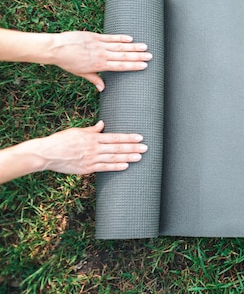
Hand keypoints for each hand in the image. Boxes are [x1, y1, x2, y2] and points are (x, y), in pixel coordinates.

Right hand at [16, 121, 145, 174]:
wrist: (46, 154)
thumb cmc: (61, 141)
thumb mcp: (77, 131)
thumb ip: (92, 130)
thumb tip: (103, 124)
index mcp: (92, 138)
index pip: (115, 137)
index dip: (128, 137)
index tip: (140, 137)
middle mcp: (93, 148)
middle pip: (117, 148)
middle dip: (133, 147)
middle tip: (146, 147)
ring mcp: (91, 159)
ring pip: (113, 158)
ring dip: (128, 157)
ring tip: (140, 157)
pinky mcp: (86, 169)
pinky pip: (104, 168)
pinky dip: (116, 167)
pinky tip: (126, 166)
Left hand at [51, 31, 151, 90]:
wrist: (56, 49)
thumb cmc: (67, 62)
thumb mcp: (81, 73)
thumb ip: (94, 79)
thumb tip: (103, 89)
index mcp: (99, 66)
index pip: (120, 66)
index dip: (133, 66)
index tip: (144, 65)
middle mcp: (101, 55)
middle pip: (123, 56)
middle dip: (138, 56)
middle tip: (150, 56)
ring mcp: (99, 45)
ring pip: (119, 46)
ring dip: (133, 47)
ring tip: (144, 47)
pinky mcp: (95, 37)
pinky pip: (110, 37)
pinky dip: (121, 38)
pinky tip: (130, 38)